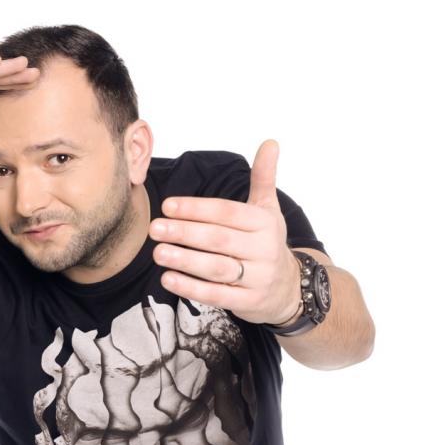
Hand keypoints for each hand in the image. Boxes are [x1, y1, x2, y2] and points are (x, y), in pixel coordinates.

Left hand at [149, 139, 300, 325]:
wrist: (289, 289)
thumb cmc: (267, 244)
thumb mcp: (269, 210)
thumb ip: (264, 178)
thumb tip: (270, 142)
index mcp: (264, 223)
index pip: (227, 213)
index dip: (197, 209)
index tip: (167, 206)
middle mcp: (263, 250)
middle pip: (218, 240)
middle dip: (185, 233)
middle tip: (155, 228)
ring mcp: (257, 278)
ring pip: (216, 268)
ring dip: (185, 261)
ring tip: (158, 253)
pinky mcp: (248, 302)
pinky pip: (217, 295)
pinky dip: (191, 288)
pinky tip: (169, 279)